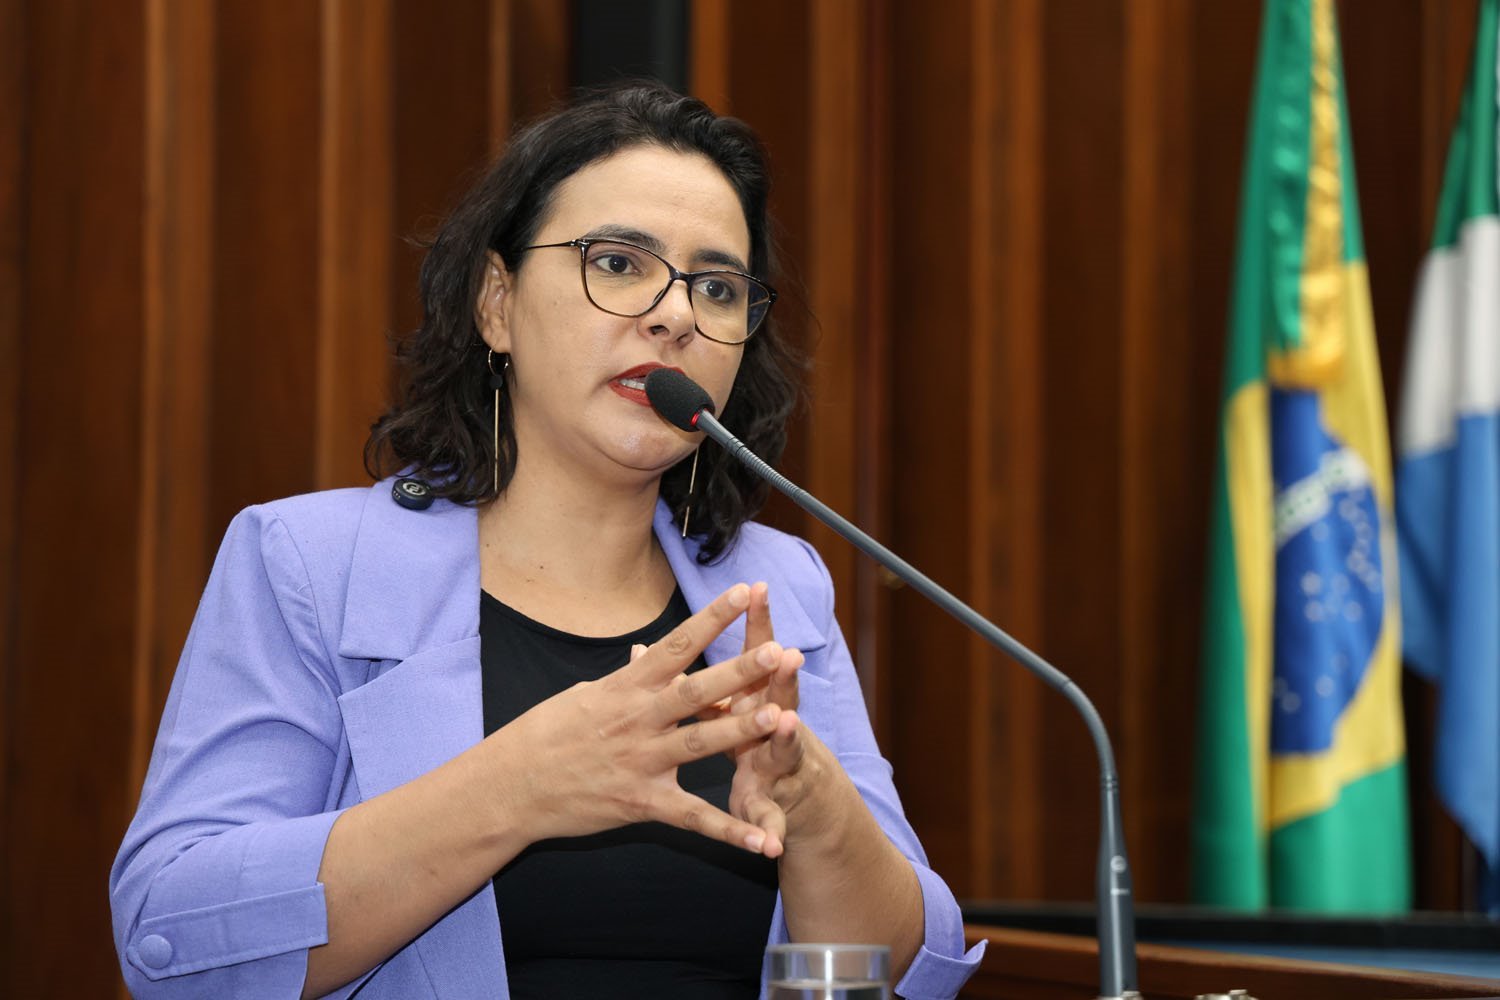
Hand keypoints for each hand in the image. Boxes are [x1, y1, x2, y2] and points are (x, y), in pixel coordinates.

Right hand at [501, 583, 787, 855]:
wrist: (511, 785)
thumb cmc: (546, 734)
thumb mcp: (586, 694)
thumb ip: (627, 679)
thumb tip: (646, 655)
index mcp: (625, 687)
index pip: (675, 645)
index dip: (710, 619)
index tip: (741, 593)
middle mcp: (637, 719)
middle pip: (695, 689)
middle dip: (738, 671)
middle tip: (778, 651)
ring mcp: (641, 762)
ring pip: (699, 743)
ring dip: (739, 731)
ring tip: (778, 717)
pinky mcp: (641, 803)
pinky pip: (692, 818)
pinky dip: (729, 831)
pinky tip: (761, 841)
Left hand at [698, 583, 818, 857]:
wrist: (800, 797)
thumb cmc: (755, 737)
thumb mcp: (724, 706)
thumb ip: (691, 681)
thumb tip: (645, 653)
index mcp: (755, 696)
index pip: (755, 653)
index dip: (755, 623)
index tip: (753, 590)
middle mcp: (774, 724)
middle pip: (776, 694)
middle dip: (778, 674)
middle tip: (784, 651)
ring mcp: (776, 763)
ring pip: (780, 747)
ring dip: (784, 736)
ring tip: (786, 723)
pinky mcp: (773, 803)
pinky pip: (770, 818)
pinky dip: (766, 830)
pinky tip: (769, 845)